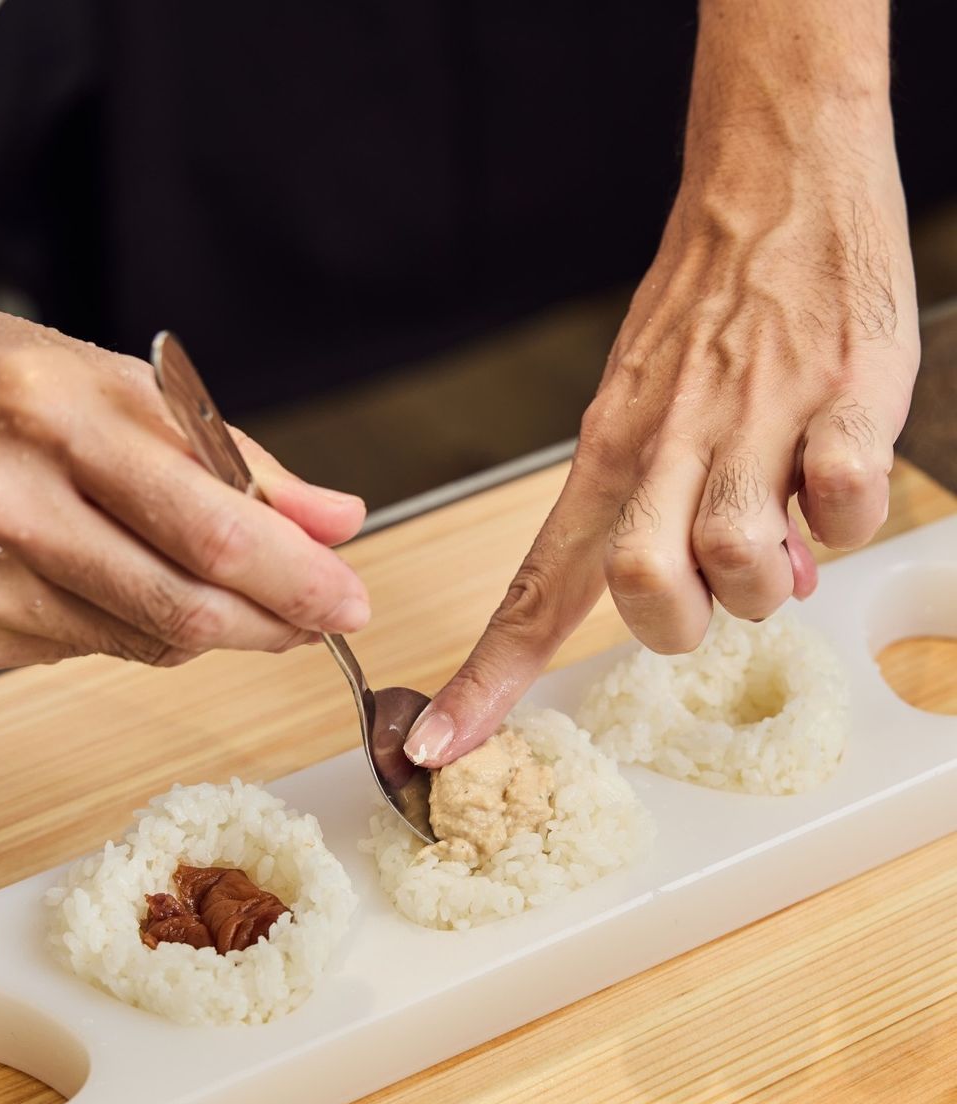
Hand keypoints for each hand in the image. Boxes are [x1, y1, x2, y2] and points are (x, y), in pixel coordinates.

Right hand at [0, 305, 368, 667]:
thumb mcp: (114, 385)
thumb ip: (234, 460)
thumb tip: (334, 521)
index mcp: (58, 415)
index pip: (215, 530)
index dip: (298, 580)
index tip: (347, 599)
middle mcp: (10, 500)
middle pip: (186, 604)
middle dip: (275, 622)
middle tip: (319, 619)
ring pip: (146, 639)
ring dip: (212, 626)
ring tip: (229, 587)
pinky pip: (92, 648)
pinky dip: (139, 626)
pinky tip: (129, 581)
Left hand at [406, 20, 918, 766]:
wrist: (774, 173)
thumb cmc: (709, 302)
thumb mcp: (657, 400)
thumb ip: (680, 505)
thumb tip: (752, 589)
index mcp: (608, 454)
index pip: (535, 588)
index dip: (488, 677)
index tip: (439, 748)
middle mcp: (664, 447)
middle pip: (636, 591)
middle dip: (681, 619)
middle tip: (716, 575)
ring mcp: (750, 424)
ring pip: (739, 565)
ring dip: (775, 571)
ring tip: (788, 508)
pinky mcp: (838, 400)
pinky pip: (841, 505)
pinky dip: (847, 510)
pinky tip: (837, 463)